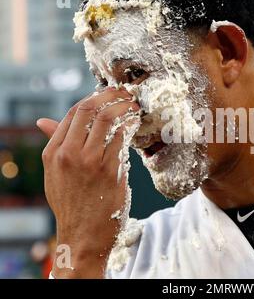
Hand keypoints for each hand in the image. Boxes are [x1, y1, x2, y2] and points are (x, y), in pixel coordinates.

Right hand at [37, 89, 139, 278]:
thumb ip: (55, 144)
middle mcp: (69, 153)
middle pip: (90, 110)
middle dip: (110, 96)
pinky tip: (135, 123)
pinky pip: (122, 139)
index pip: (73, 112)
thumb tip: (44, 120)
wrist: (82, 234)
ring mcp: (90, 162)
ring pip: (108, 120)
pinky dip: (130, 126)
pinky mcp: (110, 171)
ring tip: (133, 106)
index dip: (93, 98)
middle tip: (124, 93)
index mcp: (53, 152)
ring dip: (124, 108)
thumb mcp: (54, 173)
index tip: (108, 94)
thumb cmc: (71, 202)